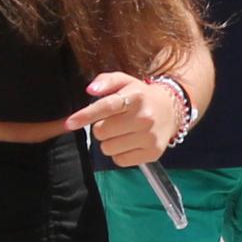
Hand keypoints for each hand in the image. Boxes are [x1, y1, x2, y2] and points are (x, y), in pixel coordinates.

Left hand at [59, 69, 183, 169]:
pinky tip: (129, 143)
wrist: (171, 110)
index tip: (70, 123)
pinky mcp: (152, 154)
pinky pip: (120, 161)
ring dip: (109, 142)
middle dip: (100, 128)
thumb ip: (106, 81)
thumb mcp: (124, 81)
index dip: (85, 115)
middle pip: (102, 132)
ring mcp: (149, 137)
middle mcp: (144, 118)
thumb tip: (90, 89)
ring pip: (108, 149)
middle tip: (111, 123)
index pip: (106, 106)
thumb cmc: (140, 96)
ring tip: (121, 133)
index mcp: (136, 97)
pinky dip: (120, 154)